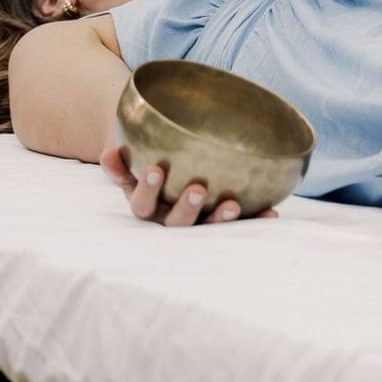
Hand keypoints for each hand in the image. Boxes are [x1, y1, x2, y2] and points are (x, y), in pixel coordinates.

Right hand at [100, 143, 276, 226]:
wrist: (165, 163)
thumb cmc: (148, 158)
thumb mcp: (131, 157)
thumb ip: (121, 158)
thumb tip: (109, 153)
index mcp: (147, 205)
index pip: (142, 203)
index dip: (147, 190)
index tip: (155, 171)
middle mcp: (170, 219)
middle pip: (175, 223)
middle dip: (186, 208)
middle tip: (197, 189)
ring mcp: (198, 223)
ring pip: (206, 228)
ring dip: (219, 219)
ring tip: (232, 205)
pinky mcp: (222, 221)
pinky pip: (240, 225)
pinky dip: (255, 219)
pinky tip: (271, 213)